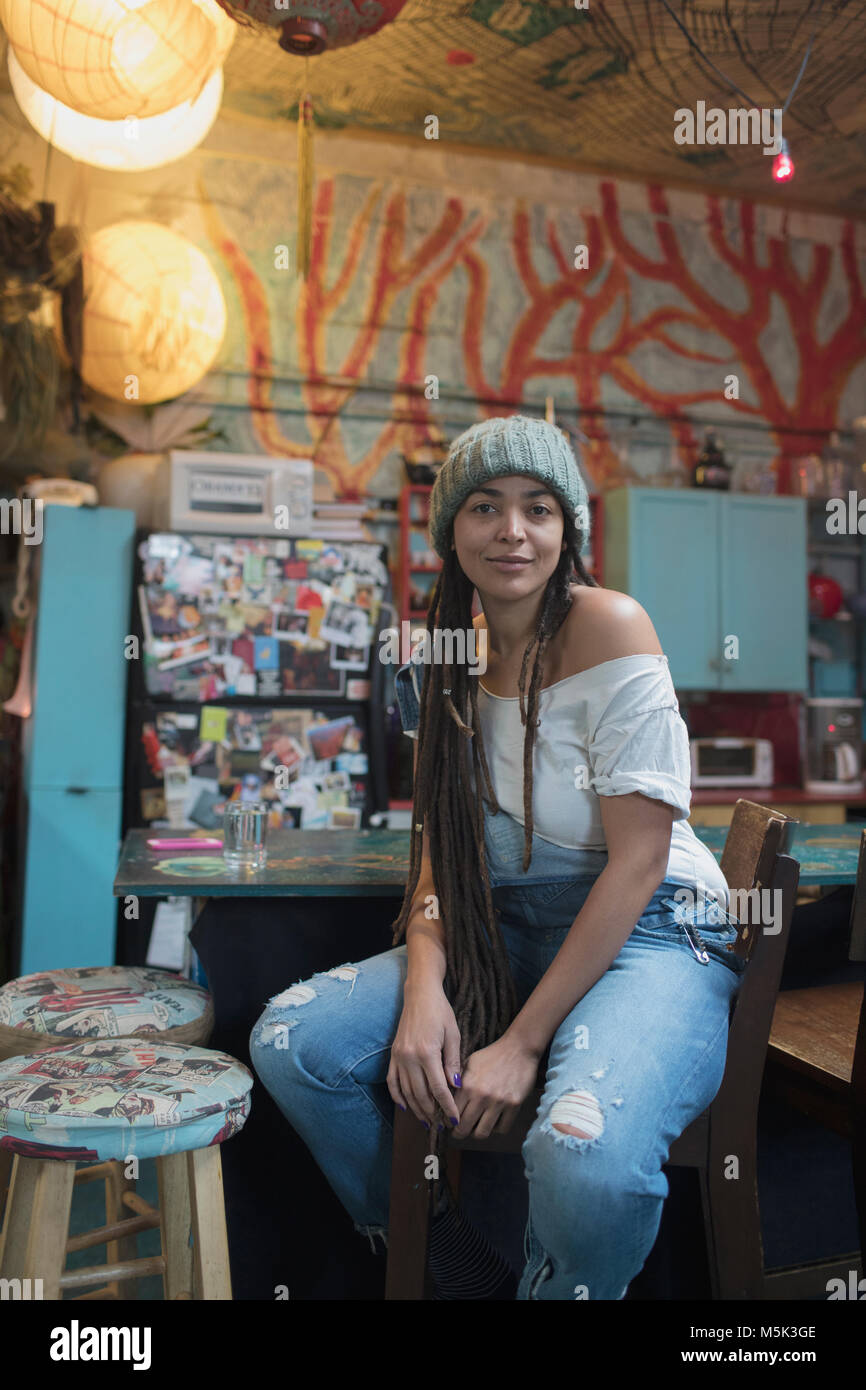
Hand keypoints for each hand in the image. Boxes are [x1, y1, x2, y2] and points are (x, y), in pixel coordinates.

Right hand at [387, 980, 460, 1127]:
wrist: (420, 995)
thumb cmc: (441, 1012)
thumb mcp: (453, 1035)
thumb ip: (453, 1062)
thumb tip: (456, 1087)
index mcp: (427, 1052)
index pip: (439, 1089)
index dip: (447, 1107)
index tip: (455, 1120)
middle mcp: (409, 1057)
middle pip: (421, 1095)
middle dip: (432, 1113)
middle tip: (442, 1126)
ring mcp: (398, 1056)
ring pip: (406, 1092)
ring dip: (417, 1109)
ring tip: (428, 1122)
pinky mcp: (393, 1054)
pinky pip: (392, 1081)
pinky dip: (398, 1097)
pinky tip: (406, 1108)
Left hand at [453, 1035, 540, 1139]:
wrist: (519, 1048)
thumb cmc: (492, 1055)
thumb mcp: (469, 1063)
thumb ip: (457, 1082)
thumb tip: (445, 1099)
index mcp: (467, 1085)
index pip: (452, 1114)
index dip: (449, 1122)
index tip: (450, 1123)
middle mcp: (482, 1096)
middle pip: (464, 1128)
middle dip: (460, 1133)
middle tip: (460, 1131)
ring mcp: (499, 1102)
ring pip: (482, 1133)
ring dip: (477, 1133)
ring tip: (477, 1127)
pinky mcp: (514, 1105)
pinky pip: (502, 1129)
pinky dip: (496, 1129)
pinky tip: (493, 1121)